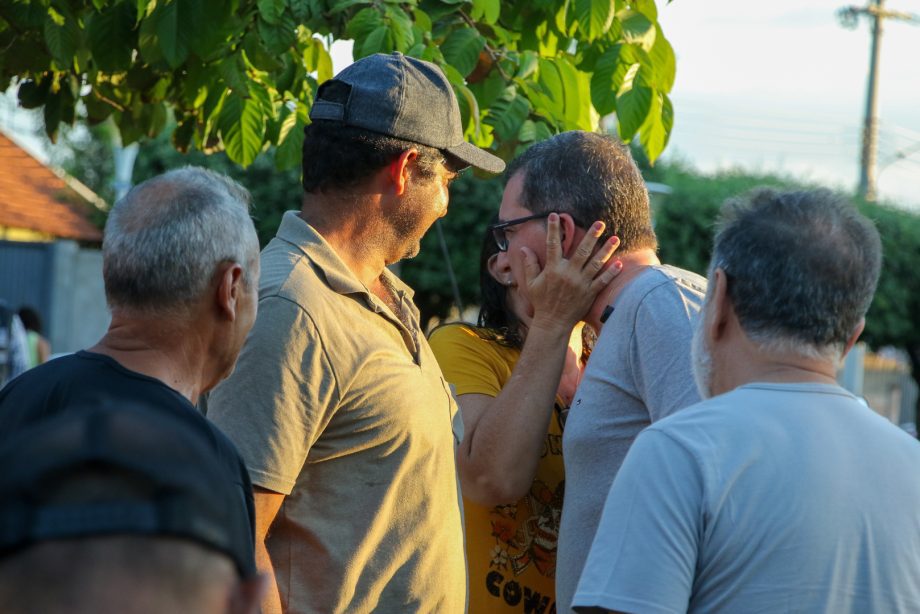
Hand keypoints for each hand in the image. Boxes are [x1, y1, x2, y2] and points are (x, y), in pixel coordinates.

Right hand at [521, 213, 620, 330]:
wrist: (553, 322)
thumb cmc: (541, 302)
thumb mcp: (531, 284)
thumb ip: (529, 265)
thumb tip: (524, 248)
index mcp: (553, 269)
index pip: (552, 245)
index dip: (553, 229)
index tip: (555, 215)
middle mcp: (568, 274)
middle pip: (582, 251)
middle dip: (591, 235)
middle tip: (600, 223)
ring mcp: (581, 283)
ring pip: (596, 263)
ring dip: (606, 250)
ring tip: (616, 238)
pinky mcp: (589, 293)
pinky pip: (602, 281)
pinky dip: (611, 273)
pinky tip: (619, 263)